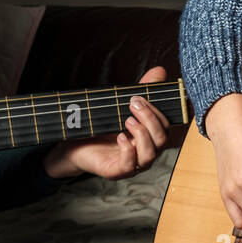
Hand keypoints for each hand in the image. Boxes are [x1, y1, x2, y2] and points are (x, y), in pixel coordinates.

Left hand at [42, 66, 169, 179]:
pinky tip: (120, 137)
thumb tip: (160, 71)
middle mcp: (145, 151)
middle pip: (162, 140)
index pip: (167, 127)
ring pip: (150, 155)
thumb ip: (143, 91)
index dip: (160, 112)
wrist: (74, 144)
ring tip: (127, 120)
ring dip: (142, 134)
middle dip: (150, 119)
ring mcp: (133, 164)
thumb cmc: (101, 126)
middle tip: (133, 103)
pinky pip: (130, 165)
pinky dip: (127, 150)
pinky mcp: (117, 171)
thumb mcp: (122, 105)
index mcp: (150, 137)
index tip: (144, 95)